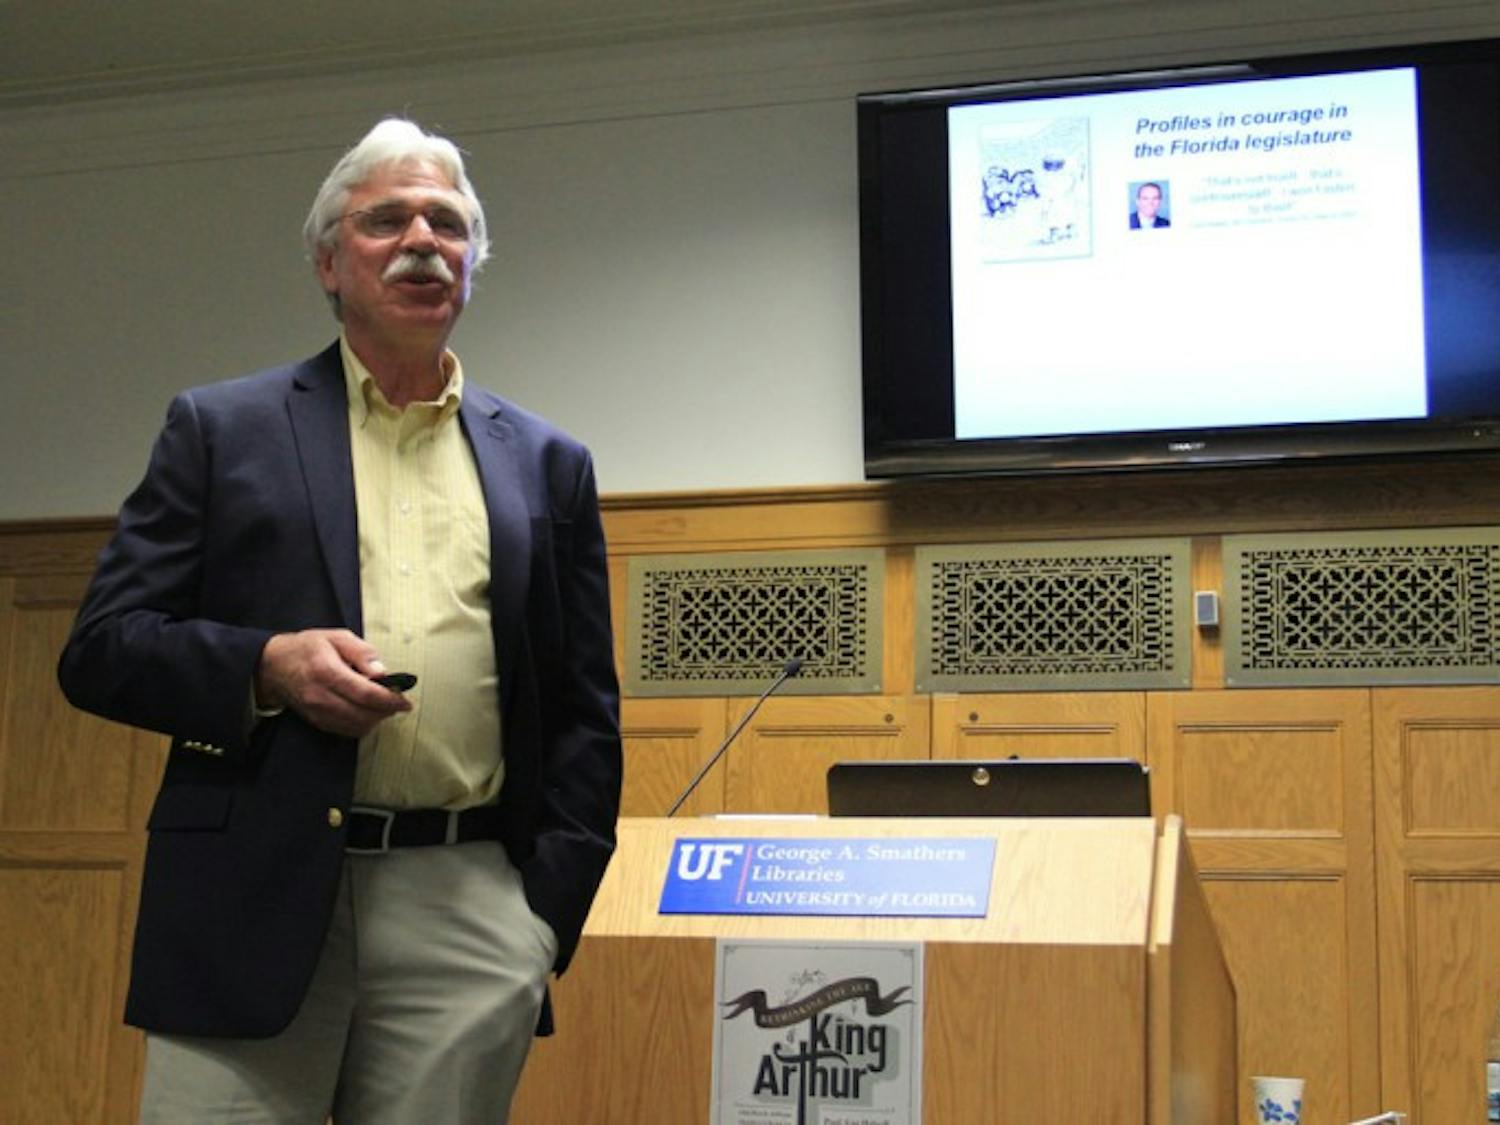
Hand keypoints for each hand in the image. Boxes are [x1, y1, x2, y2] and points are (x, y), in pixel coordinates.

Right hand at [254, 629, 410, 736]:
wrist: (273, 666)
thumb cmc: (307, 648)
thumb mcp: (336, 637)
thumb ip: (362, 652)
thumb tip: (382, 672)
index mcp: (327, 671)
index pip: (365, 693)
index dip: (390, 700)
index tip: (405, 701)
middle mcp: (320, 696)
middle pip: (363, 714)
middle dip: (386, 712)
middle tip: (397, 702)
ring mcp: (317, 712)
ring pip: (356, 726)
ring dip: (376, 719)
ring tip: (383, 706)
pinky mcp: (316, 721)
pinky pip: (345, 730)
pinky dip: (362, 724)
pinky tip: (367, 711)